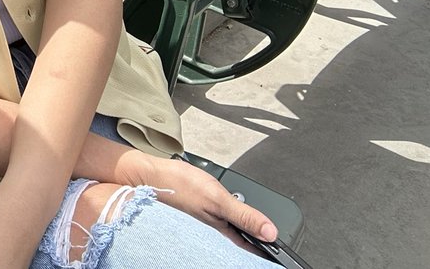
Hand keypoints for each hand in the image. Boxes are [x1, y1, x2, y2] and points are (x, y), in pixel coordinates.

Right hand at [121, 153, 276, 247]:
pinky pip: (219, 220)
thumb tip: (271, 232)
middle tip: (271, 243)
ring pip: (230, 230)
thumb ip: (245, 215)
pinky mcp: (198, 211)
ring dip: (242, 229)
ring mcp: (205, 221)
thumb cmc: (178, 185)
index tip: (280, 254)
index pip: (250, 247)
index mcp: (221, 232)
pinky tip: (228, 211)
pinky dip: (227, 218)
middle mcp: (213, 230)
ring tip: (257, 231)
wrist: (149, 175)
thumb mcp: (217, 198)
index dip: (266, 250)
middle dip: (255, 241)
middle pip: (241, 240)